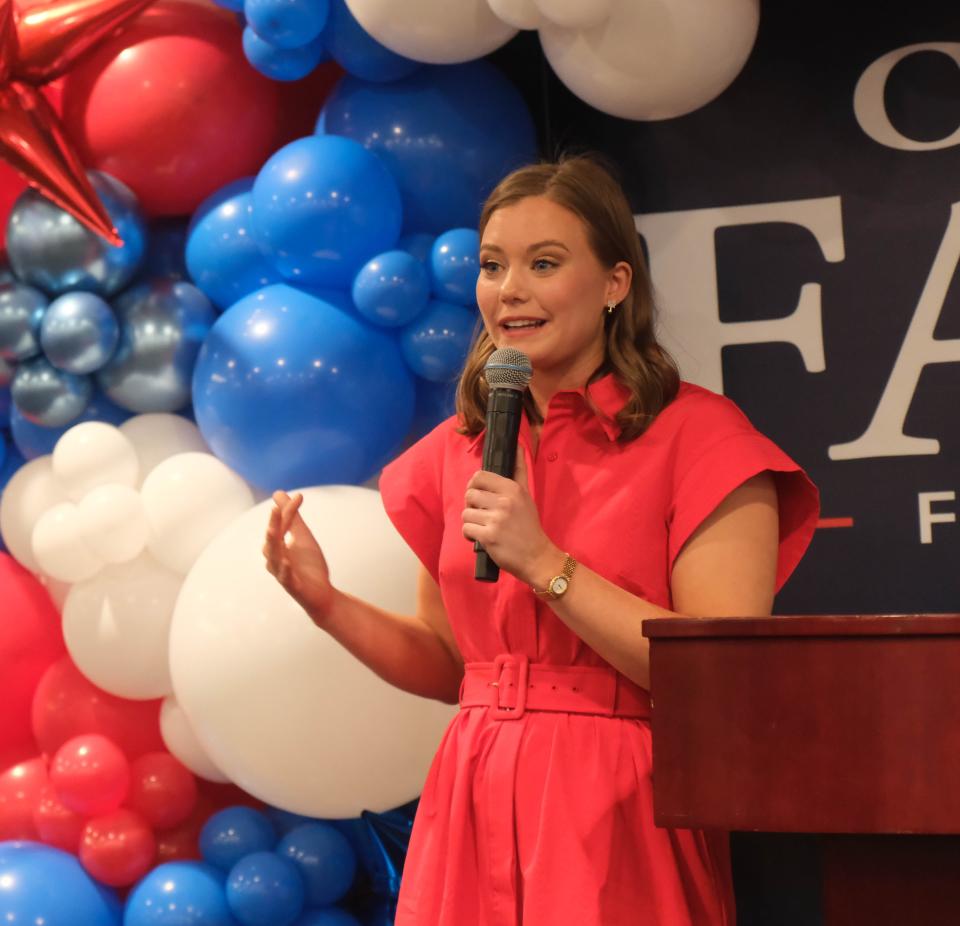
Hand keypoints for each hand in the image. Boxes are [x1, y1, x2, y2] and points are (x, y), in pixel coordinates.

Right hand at [262, 490, 335, 623]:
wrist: (321, 593)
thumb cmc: (308, 565)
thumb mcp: (302, 536)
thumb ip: (292, 516)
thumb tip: (278, 493)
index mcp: (277, 546)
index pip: (280, 525)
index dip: (288, 511)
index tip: (300, 497)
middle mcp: (276, 559)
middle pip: (272, 539)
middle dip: (275, 523)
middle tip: (277, 508)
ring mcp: (282, 573)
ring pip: (274, 558)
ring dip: (273, 543)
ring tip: (274, 529)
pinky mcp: (292, 586)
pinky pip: (286, 578)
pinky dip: (285, 571)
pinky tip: (288, 562)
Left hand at [461, 454, 561, 585]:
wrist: (537, 556)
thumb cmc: (529, 526)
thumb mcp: (527, 495)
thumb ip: (519, 471)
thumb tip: (517, 444)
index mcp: (512, 489)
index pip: (479, 477)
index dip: (474, 486)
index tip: (479, 496)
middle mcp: (504, 502)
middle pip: (469, 494)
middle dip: (472, 506)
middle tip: (482, 514)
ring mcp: (496, 520)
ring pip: (466, 514)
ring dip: (471, 522)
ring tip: (483, 527)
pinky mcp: (488, 537)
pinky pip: (466, 530)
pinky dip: (470, 535)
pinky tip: (481, 538)